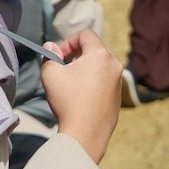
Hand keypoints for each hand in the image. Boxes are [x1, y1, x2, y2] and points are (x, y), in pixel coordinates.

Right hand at [40, 29, 122, 163]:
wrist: (85, 134)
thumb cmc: (67, 101)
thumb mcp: (50, 74)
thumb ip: (49, 56)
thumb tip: (51, 47)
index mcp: (100, 54)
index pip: (85, 34)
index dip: (68, 41)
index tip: (58, 57)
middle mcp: (114, 64)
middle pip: (95, 48)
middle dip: (77, 54)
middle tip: (63, 68)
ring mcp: (118, 81)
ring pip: (100, 65)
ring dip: (85, 68)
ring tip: (71, 84)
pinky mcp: (118, 97)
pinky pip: (105, 81)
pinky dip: (93, 82)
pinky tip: (81, 98)